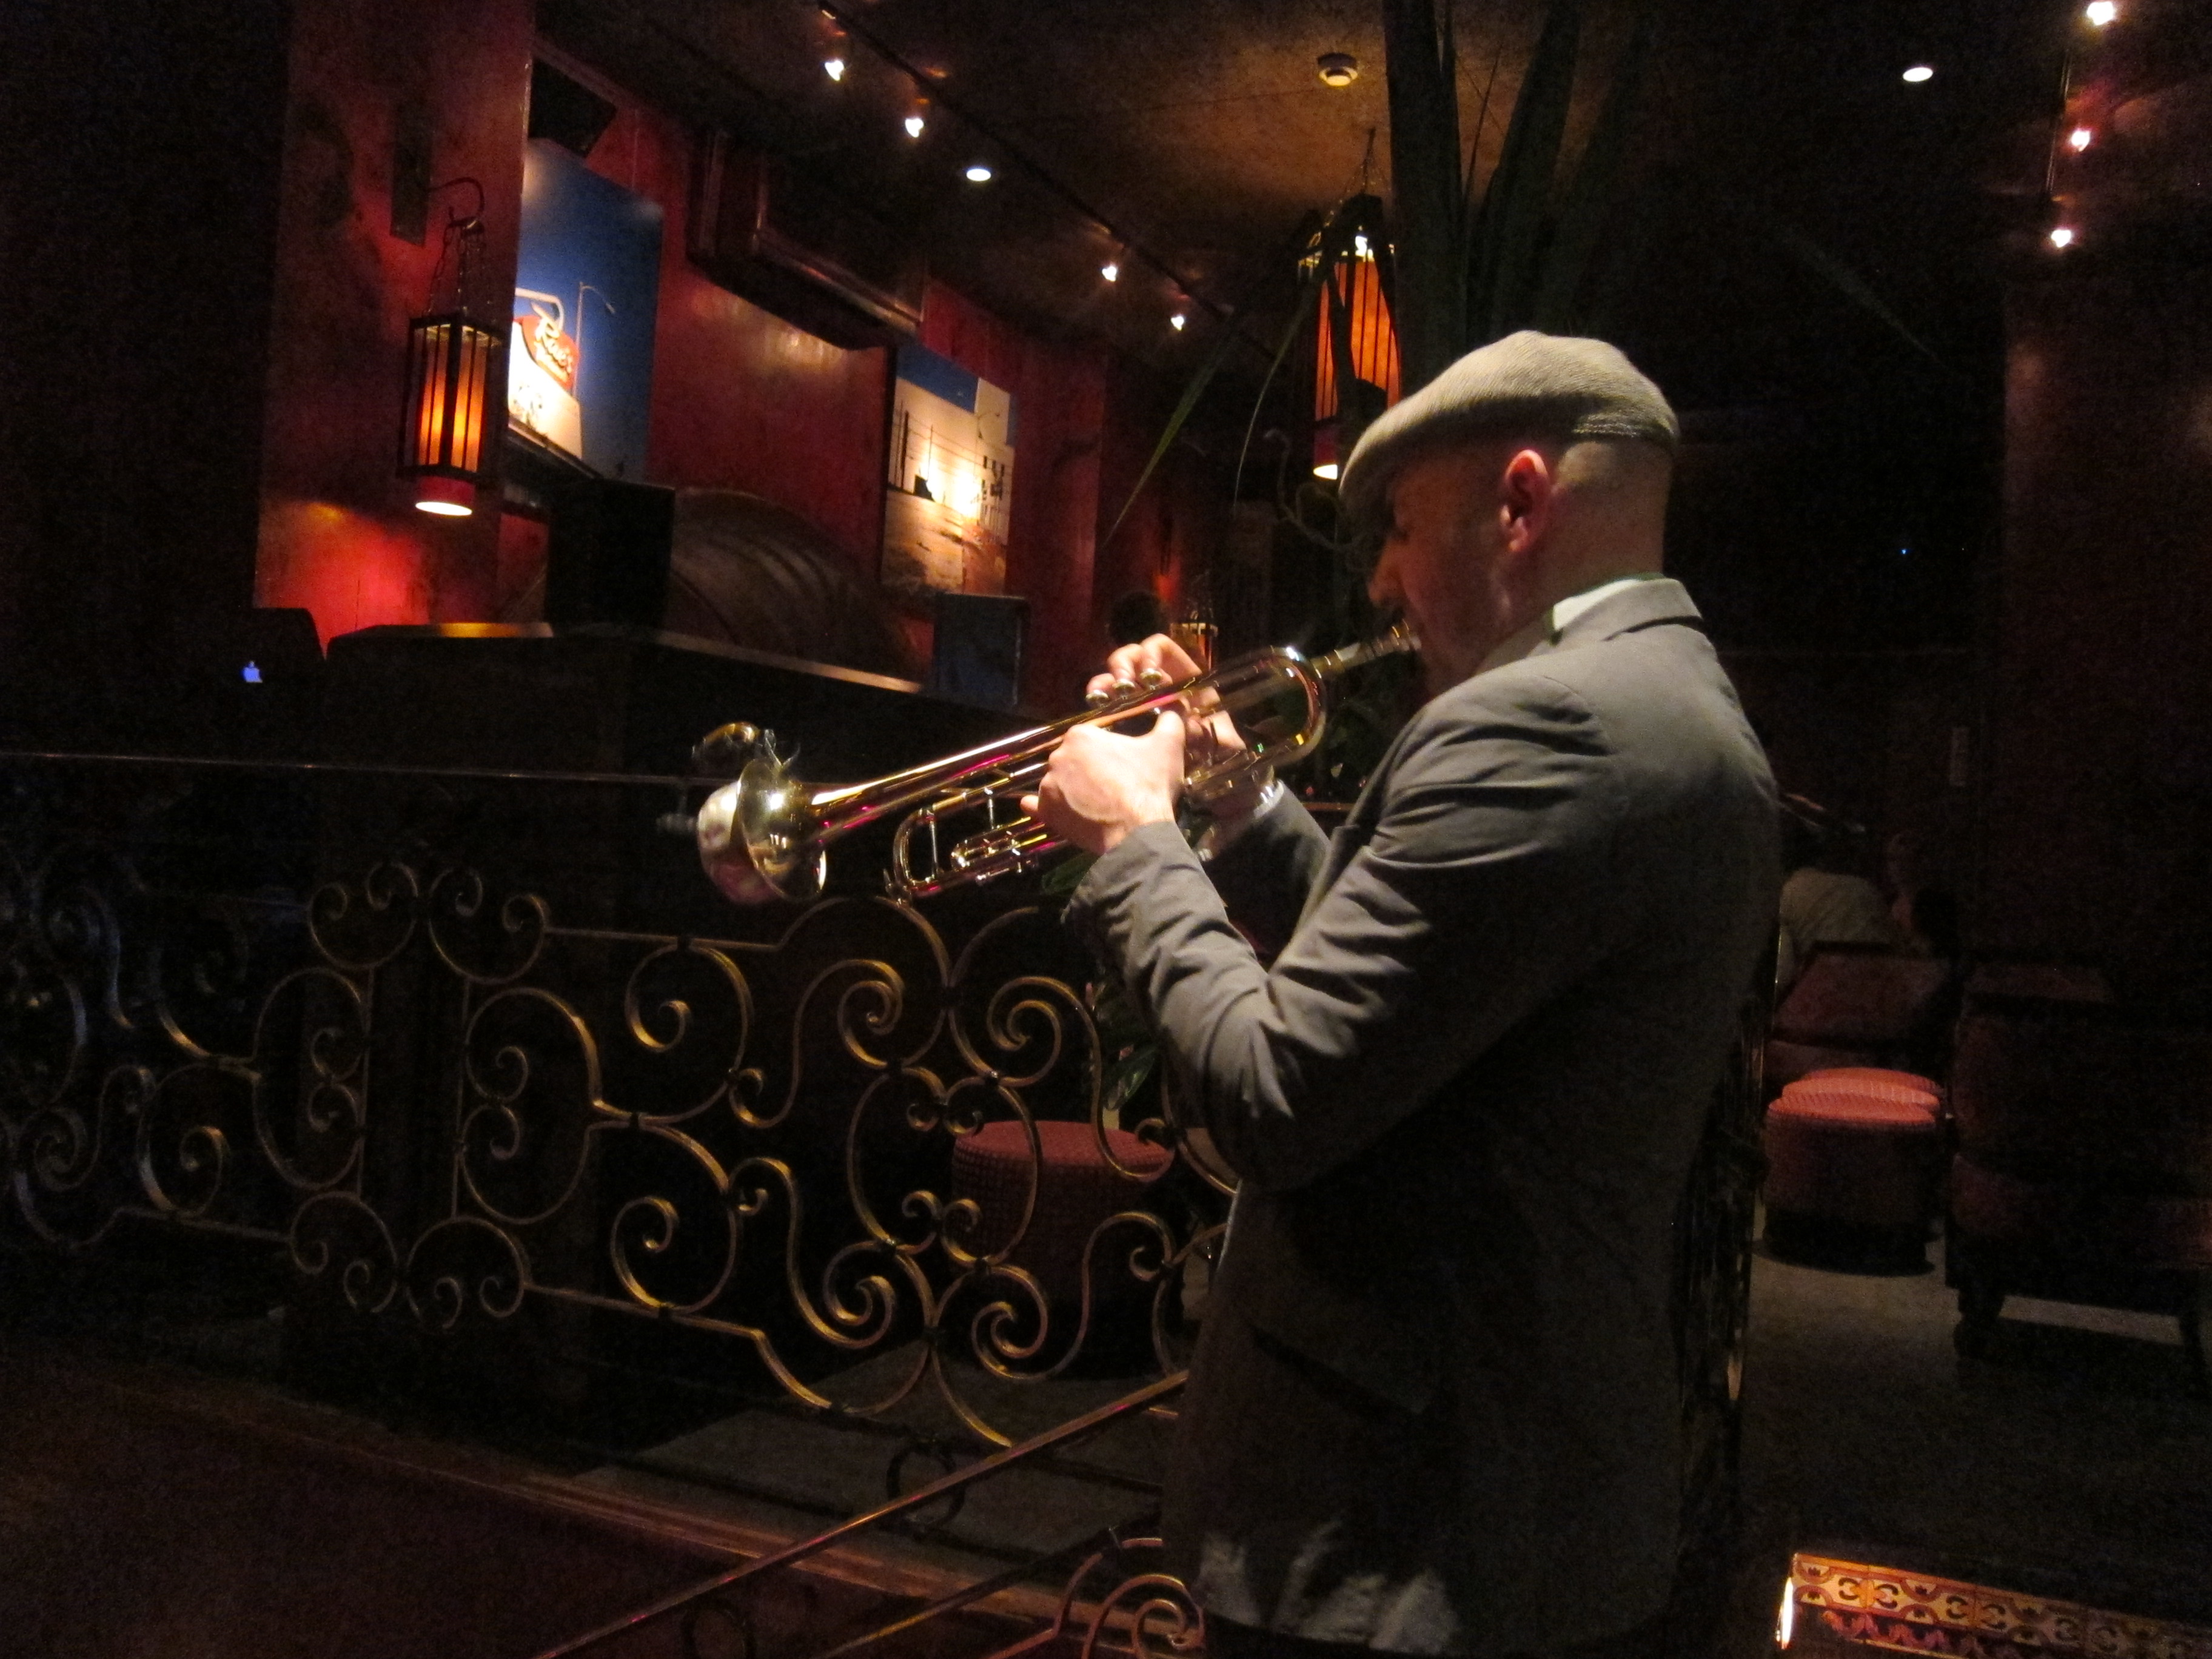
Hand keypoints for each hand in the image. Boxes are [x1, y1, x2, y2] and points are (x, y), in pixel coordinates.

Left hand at [1023, 708, 1186, 856]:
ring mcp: (1048, 786)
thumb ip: (1168, 723)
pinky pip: (1037, 806)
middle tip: (1111, 783)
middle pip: (1072, 759)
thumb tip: (1172, 713)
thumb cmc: (1149, 785)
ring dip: (1070, 788)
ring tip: (1095, 802)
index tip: (1119, 762)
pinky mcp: (1046, 812)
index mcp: (1080, 735)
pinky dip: (1039, 806)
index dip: (1105, 749)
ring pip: (1059, 781)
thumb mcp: (1168, 746)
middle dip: (1087, 768)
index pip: (1089, 737)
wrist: (1138, 833)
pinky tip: (1044, 807)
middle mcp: (1057, 757)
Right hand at [1088, 633, 1251, 811]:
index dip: (1151, 653)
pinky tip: (1093, 708)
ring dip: (1104, 681)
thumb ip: (1206, 731)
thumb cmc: (1226, 765)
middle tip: (1120, 685)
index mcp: (1188, 684)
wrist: (1217, 795)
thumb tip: (1184, 720)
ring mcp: (1141, 708)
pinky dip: (1097, 702)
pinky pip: (1105, 707)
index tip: (1147, 674)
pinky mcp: (1124, 729)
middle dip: (1122, 664)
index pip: (1162, 649)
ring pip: (1114, 680)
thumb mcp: (1223, 745)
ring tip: (1099, 696)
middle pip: (1133, 658)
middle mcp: (1162, 690)